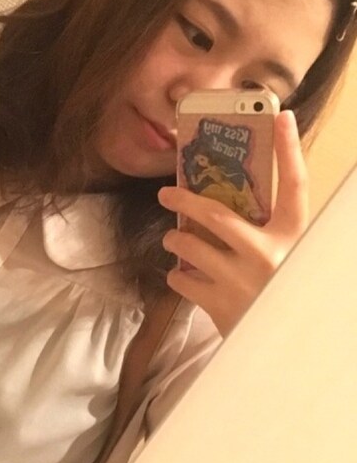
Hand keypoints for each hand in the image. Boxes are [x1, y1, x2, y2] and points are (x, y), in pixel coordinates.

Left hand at [157, 109, 308, 337]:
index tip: (281, 117)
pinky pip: (182, 280)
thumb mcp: (283, 254)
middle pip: (216, 214)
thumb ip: (266, 228)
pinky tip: (182, 275)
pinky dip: (177, 276)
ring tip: (173, 241)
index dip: (289, 148)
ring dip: (175, 241)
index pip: (296, 183)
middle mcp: (269, 254)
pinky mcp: (219, 304)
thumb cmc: (275, 290)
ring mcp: (242, 280)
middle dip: (184, 200)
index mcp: (292, 235)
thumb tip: (231, 196)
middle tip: (166, 194)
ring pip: (191, 247)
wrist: (276, 345)